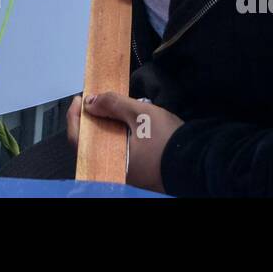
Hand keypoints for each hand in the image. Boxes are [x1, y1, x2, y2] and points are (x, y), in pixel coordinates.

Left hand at [67, 91, 183, 193]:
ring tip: (108, 108)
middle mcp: (115, 172)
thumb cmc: (167, 140)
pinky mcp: (137, 171)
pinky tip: (122, 122)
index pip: (78, 140)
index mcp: (110, 162)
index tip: (80, 98)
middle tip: (94, 101)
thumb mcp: (140, 114)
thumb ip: (113, 105)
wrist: (197, 160)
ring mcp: (126, 173)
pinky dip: (115, 136)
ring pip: (104, 148)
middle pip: (89, 145)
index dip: (75, 116)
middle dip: (89, 121)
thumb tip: (90, 102)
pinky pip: (118, 152)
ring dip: (103, 128)